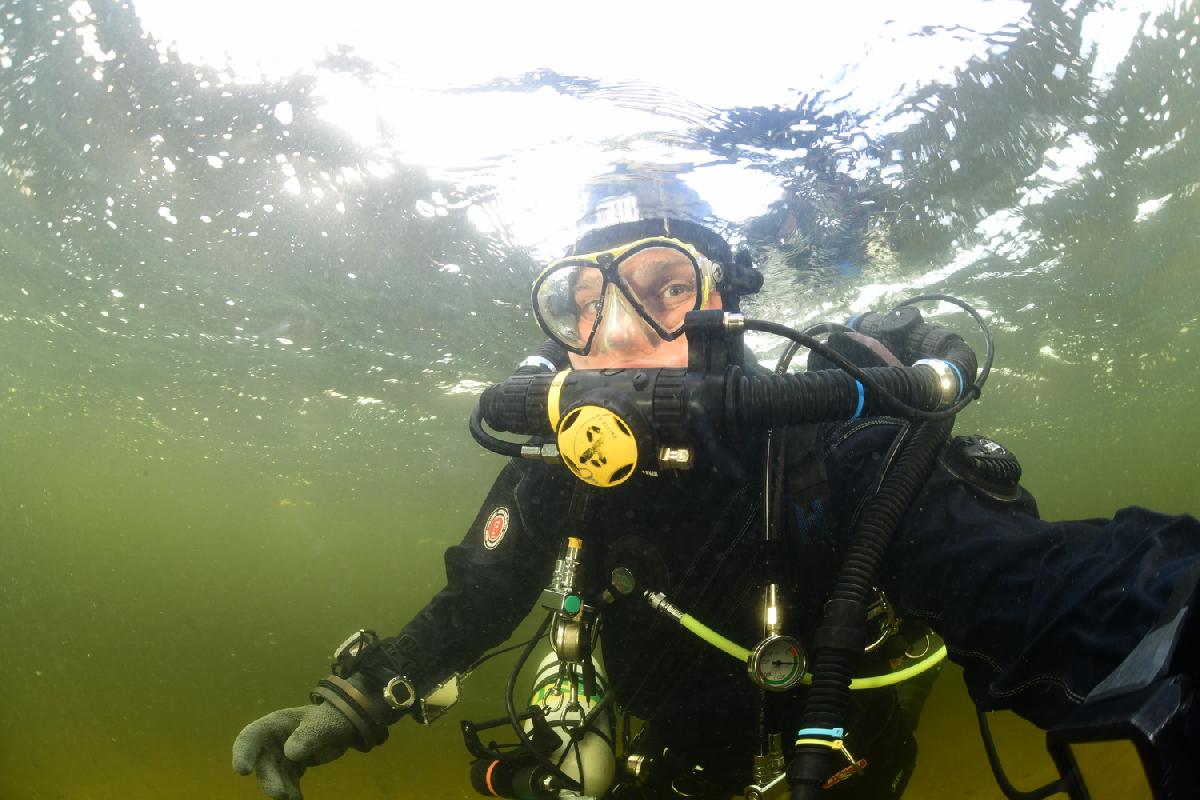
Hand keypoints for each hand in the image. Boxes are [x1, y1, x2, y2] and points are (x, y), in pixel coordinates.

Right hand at [232, 703, 356, 799]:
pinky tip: (299, 798)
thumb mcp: (323, 722)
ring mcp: (279, 759)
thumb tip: (290, 753)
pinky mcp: (290, 771)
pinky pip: (288, 784)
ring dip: (282, 790)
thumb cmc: (327, 719)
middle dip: (269, 781)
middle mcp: (271, 744)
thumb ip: (310, 734)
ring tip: (295, 799)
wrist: (338, 728)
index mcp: (273, 725)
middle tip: (281, 795)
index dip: (243, 753)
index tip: (244, 771)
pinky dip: (292, 793)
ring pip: (274, 778)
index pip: (250, 737)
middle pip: (263, 764)